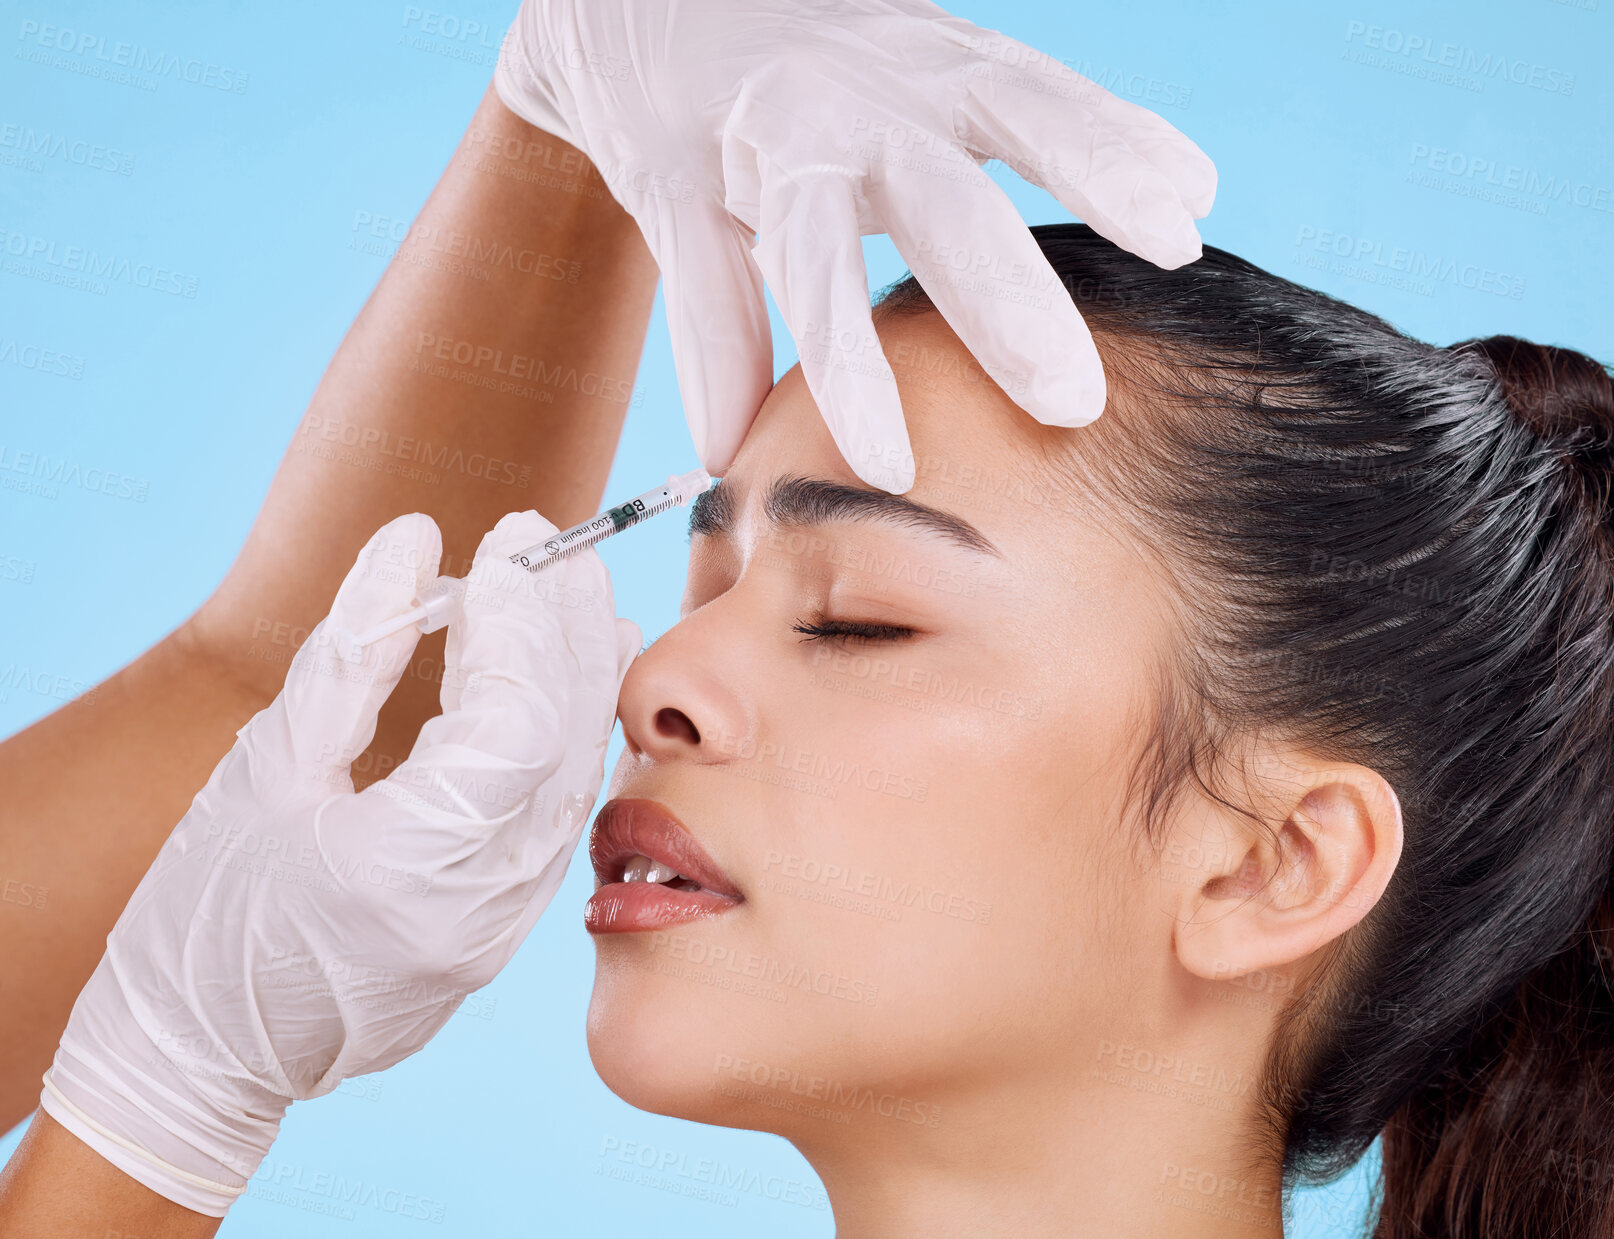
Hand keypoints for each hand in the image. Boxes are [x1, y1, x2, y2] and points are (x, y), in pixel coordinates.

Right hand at [38, 512, 639, 1214]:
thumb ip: (353, 648)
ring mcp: (504, 927)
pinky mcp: (505, 929)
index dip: (521, 623)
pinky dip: (569, 732)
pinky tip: (569, 675)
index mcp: (408, 871)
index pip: (514, 724)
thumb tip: (414, 541)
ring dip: (581, 674)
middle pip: (564, 743)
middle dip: (564, 629)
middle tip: (555, 544)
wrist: (204, 1058)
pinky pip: (563, 813)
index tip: (509, 545)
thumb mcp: (267, 766)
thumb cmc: (207, 918)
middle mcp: (480, 906)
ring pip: (577, 777)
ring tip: (578, 588)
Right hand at [494, 0, 1214, 491]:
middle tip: (1073, 401)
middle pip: (939, 196)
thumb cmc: (834, 65)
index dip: (1106, 159)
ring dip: (850, 363)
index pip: (1037, 104)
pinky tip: (733, 448)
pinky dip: (717, 369)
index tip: (1181, 236)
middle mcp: (853, 96)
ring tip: (891, 465)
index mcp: (935, 69)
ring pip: (806, 250)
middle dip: (1005, 297)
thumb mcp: (947, 73)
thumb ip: (1060, 131)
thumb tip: (1198, 189)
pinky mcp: (665, 170)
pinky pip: (698, 283)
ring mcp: (756, 134)